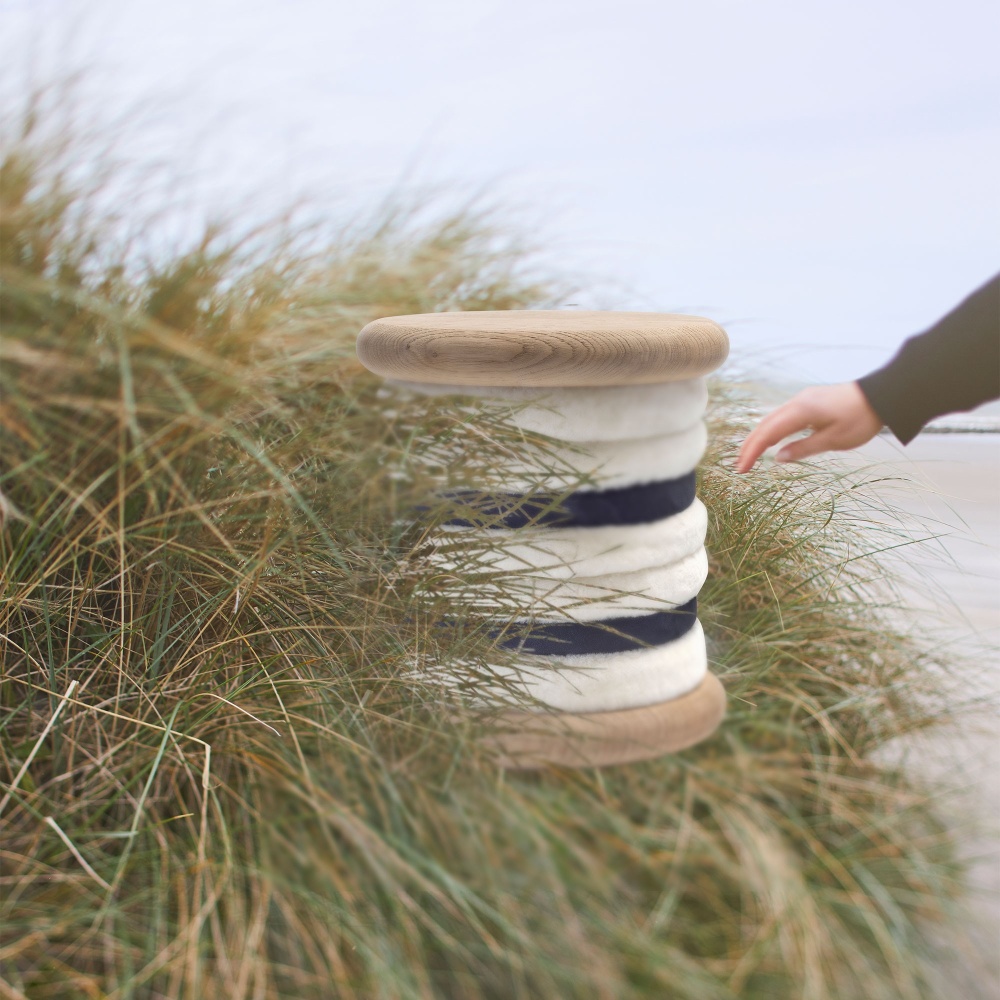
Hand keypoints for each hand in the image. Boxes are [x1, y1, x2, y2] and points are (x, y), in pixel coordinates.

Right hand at [735, 382, 883, 472]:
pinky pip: (783, 416)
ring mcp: (802, 399)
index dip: (752, 451)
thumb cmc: (861, 419)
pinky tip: (772, 441)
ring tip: (750, 456)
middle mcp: (797, 402)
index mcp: (801, 411)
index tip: (742, 469)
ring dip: (759, 438)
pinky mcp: (809, 401)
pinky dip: (772, 430)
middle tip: (740, 466)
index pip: (768, 433)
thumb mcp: (834, 440)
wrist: (882, 396)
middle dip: (750, 445)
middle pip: (765, 424)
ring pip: (772, 419)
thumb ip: (803, 449)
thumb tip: (779, 458)